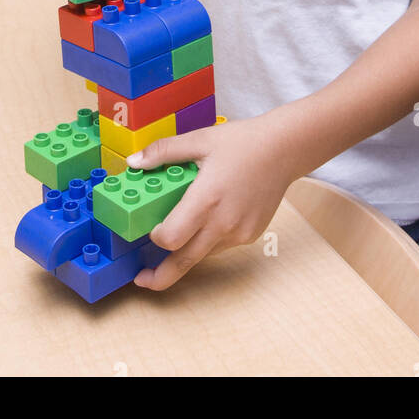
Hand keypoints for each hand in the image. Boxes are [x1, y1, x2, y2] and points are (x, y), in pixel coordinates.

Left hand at [127, 112, 298, 290]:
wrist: (284, 149)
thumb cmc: (242, 142)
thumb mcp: (200, 140)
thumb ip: (163, 151)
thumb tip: (134, 163)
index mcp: (207, 199)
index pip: (171, 238)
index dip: (155, 237)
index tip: (150, 229)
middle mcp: (223, 222)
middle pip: (184, 262)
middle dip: (159, 277)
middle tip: (142, 279)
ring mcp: (239, 232)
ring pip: (203, 254)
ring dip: (186, 251)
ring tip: (176, 236)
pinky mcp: (250, 235)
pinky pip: (220, 245)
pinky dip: (208, 239)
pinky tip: (209, 218)